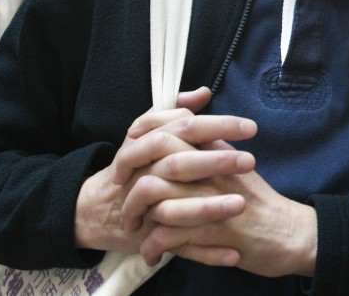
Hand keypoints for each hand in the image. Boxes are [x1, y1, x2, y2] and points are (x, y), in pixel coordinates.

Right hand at [74, 89, 256, 254]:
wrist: (96, 208)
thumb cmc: (135, 166)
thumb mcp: (151, 134)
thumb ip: (177, 113)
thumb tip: (203, 92)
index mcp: (149, 142)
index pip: (185, 127)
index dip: (218, 125)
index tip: (251, 128)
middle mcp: (145, 172)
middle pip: (180, 162)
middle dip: (216, 162)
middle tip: (250, 162)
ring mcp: (146, 206)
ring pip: (174, 205)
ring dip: (209, 207)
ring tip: (241, 205)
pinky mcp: (150, 237)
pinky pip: (177, 246)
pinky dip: (205, 253)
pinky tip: (233, 256)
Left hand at [118, 88, 317, 276]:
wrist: (290, 234)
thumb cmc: (260, 204)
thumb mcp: (238, 167)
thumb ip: (212, 149)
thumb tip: (186, 132)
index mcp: (220, 150)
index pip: (176, 125)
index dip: (144, 134)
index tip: (130, 154)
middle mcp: (215, 169)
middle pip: (159, 153)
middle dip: (132, 176)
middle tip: (123, 192)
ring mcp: (213, 199)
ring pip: (156, 196)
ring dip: (137, 214)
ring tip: (134, 228)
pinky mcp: (213, 232)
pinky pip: (167, 235)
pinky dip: (153, 246)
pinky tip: (154, 254)